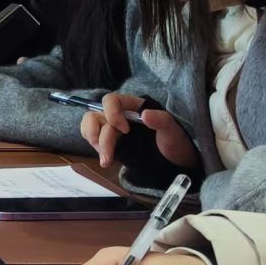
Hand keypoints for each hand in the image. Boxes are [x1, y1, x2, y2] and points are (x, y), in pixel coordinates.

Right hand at [78, 93, 198, 168]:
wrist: (174, 164)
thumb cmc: (175, 143)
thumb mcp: (173, 131)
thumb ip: (161, 120)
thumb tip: (144, 114)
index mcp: (133, 106)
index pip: (111, 100)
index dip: (111, 112)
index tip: (124, 130)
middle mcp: (119, 115)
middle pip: (96, 115)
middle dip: (98, 134)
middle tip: (108, 152)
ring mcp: (113, 129)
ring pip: (90, 126)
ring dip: (93, 141)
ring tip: (105, 159)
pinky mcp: (110, 143)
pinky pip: (93, 139)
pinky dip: (95, 148)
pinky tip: (105, 160)